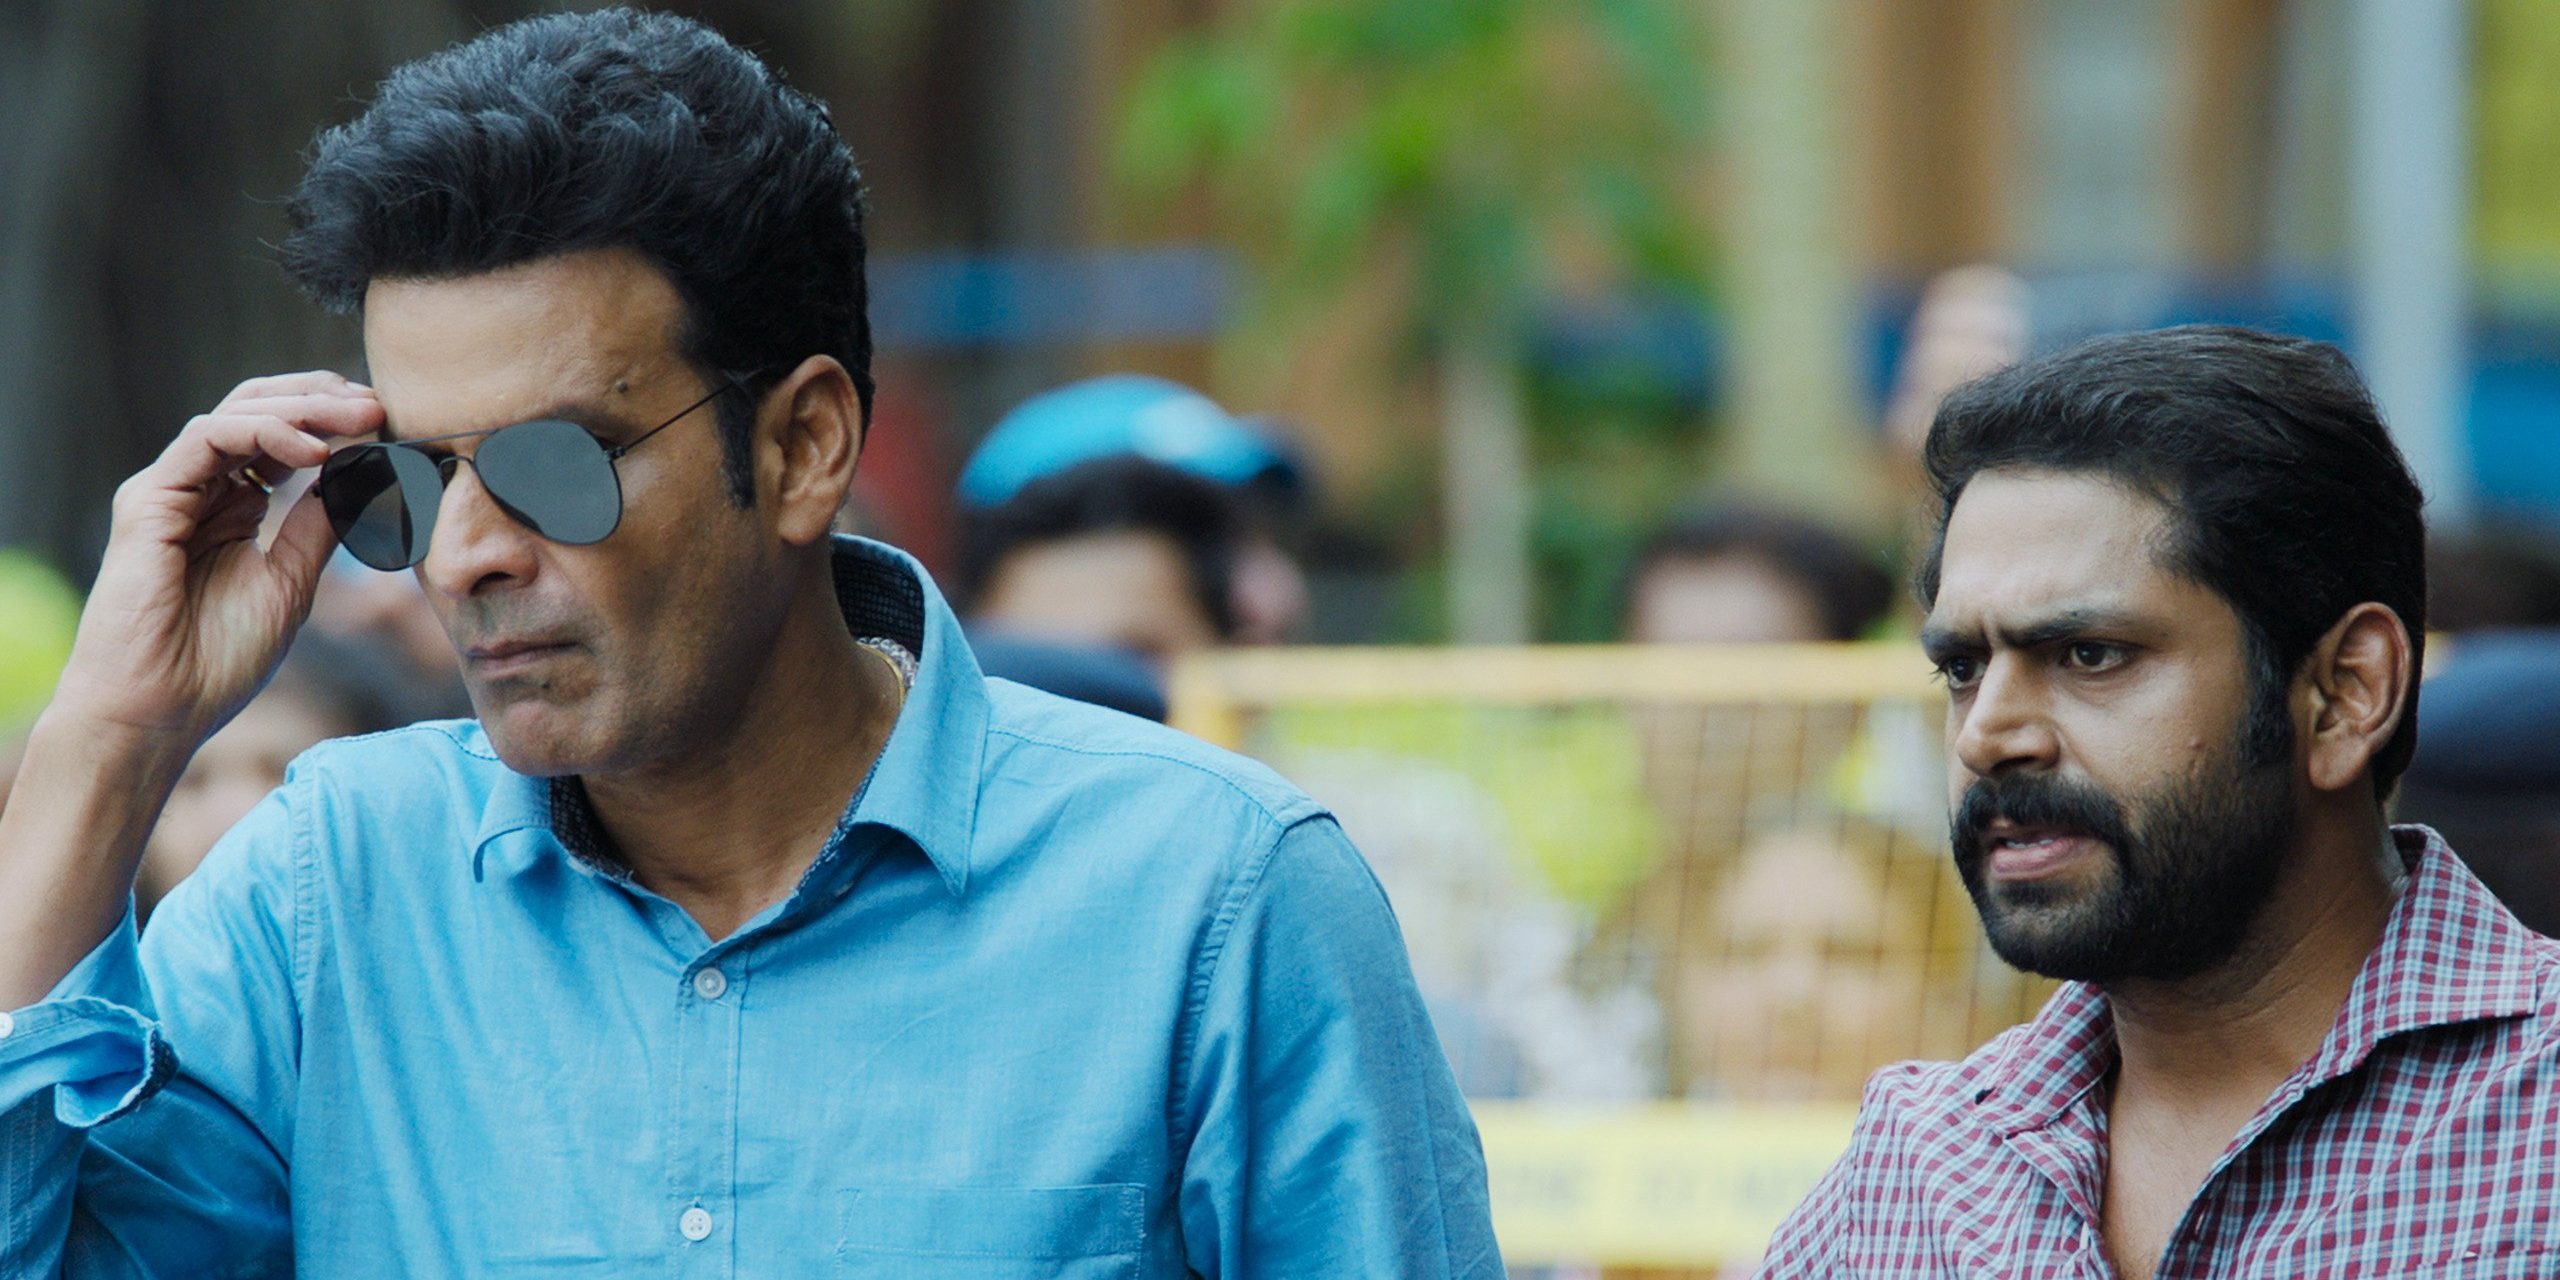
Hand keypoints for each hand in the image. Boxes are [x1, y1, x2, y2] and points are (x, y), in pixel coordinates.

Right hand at [48, 371, 383, 747]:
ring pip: (236, 414)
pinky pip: (207, 439)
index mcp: (231, 507)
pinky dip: (264, 433)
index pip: (281, 438)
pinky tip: (313, 452)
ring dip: (304, 409)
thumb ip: (319, 524)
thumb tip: (366, 475)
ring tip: (359, 418)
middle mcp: (199, 490)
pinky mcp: (148, 500)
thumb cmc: (217, 660)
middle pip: (259, 411)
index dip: (333, 421)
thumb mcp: (292, 581)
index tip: (388, 424)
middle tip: (379, 405)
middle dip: (323, 399)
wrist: (159, 711)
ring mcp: (171, 491)